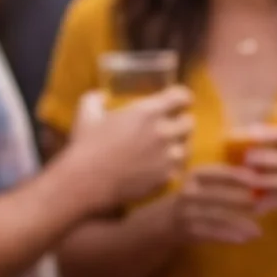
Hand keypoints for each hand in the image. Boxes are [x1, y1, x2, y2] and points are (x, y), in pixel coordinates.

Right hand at [61, 86, 193, 210]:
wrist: (89, 181)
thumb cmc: (86, 144)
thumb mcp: (86, 113)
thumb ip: (97, 98)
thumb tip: (104, 96)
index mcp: (147, 112)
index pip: (182, 97)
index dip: (182, 97)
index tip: (179, 100)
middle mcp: (164, 133)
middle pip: (190, 122)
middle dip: (182, 121)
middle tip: (172, 125)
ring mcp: (169, 158)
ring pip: (187, 147)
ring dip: (179, 145)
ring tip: (166, 147)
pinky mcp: (168, 178)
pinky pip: (179, 168)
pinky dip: (172, 166)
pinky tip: (160, 165)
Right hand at [167, 163, 262, 245]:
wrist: (155, 224)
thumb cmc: (188, 203)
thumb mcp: (201, 187)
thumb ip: (223, 183)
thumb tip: (257, 180)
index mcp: (194, 176)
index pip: (217, 172)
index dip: (237, 175)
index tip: (257, 179)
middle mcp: (187, 191)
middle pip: (216, 194)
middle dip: (241, 200)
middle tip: (263, 208)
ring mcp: (184, 211)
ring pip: (214, 216)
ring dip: (238, 223)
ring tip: (258, 231)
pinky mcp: (183, 229)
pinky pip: (208, 232)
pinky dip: (227, 236)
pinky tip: (243, 239)